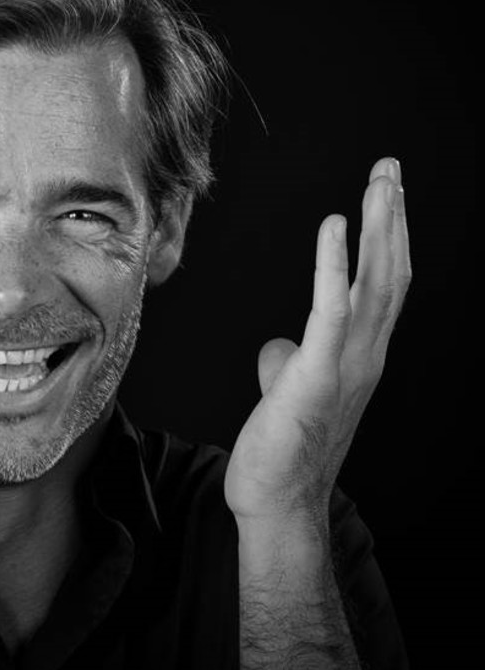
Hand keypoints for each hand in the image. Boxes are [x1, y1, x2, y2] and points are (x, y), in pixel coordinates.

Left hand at [224, 157, 409, 525]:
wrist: (276, 502)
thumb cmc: (281, 449)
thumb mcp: (289, 393)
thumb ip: (290, 363)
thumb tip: (279, 347)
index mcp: (359, 356)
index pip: (384, 286)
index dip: (388, 237)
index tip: (385, 193)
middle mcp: (365, 356)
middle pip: (391, 274)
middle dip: (392, 217)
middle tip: (391, 167)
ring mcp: (347, 367)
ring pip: (375, 285)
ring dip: (379, 228)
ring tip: (380, 182)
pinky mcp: (317, 376)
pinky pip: (331, 312)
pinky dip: (335, 265)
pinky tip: (334, 224)